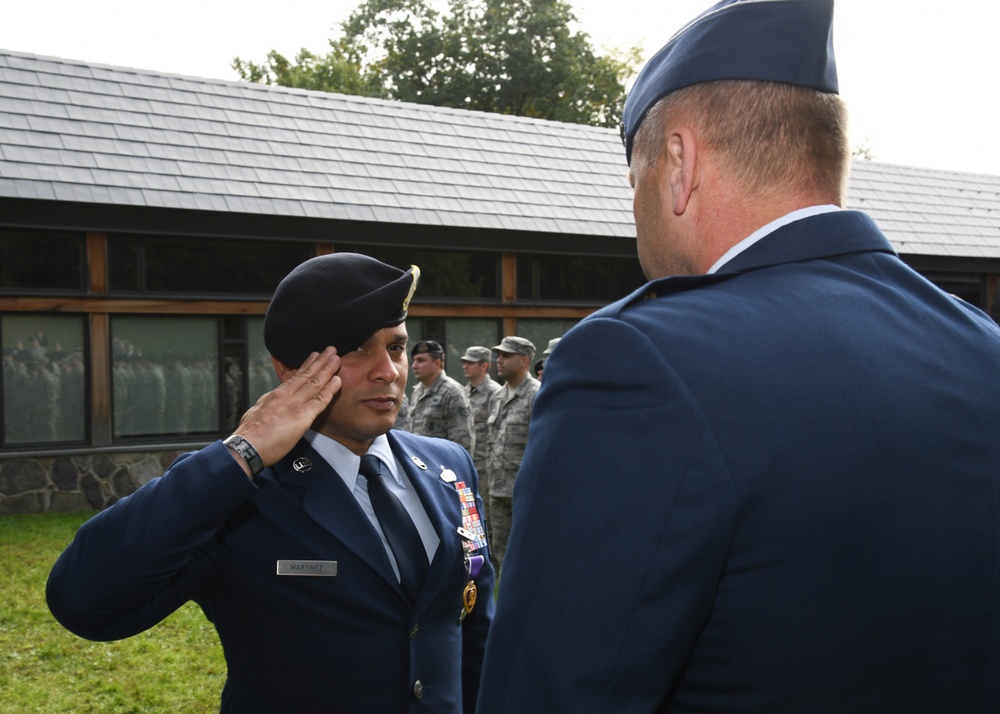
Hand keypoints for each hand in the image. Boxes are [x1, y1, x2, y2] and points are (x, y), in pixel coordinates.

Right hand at [228, 347, 341, 472]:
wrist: (246, 446)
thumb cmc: (249, 435)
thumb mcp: (256, 412)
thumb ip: (268, 405)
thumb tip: (271, 402)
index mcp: (275, 395)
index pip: (295, 377)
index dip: (306, 366)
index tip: (314, 357)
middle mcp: (285, 396)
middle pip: (306, 374)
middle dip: (320, 361)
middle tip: (330, 349)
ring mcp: (294, 405)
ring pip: (314, 383)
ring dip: (327, 369)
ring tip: (336, 358)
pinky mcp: (301, 417)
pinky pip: (319, 401)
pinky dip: (329, 390)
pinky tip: (337, 380)